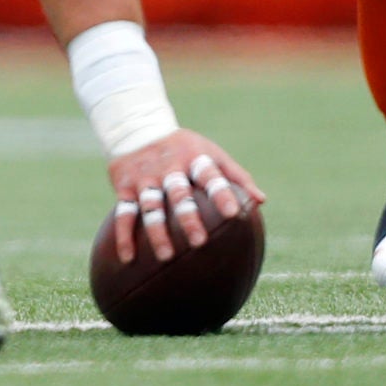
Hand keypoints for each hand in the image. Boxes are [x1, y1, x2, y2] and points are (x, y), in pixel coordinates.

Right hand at [105, 129, 261, 263]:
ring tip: (166, 257)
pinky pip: (124, 213)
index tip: (233, 214)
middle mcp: (168, 167)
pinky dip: (124, 235)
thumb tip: (260, 201)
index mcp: (194, 159)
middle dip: (188, 218)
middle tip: (200, 242)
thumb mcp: (210, 153)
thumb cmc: (184, 148)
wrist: (135, 127)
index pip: (211, 176)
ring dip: (157, 231)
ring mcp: (144, 177)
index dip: (221, 194)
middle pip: (179, 194)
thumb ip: (236, 176)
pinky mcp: (124, 186)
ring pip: (151, 206)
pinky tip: (128, 258)